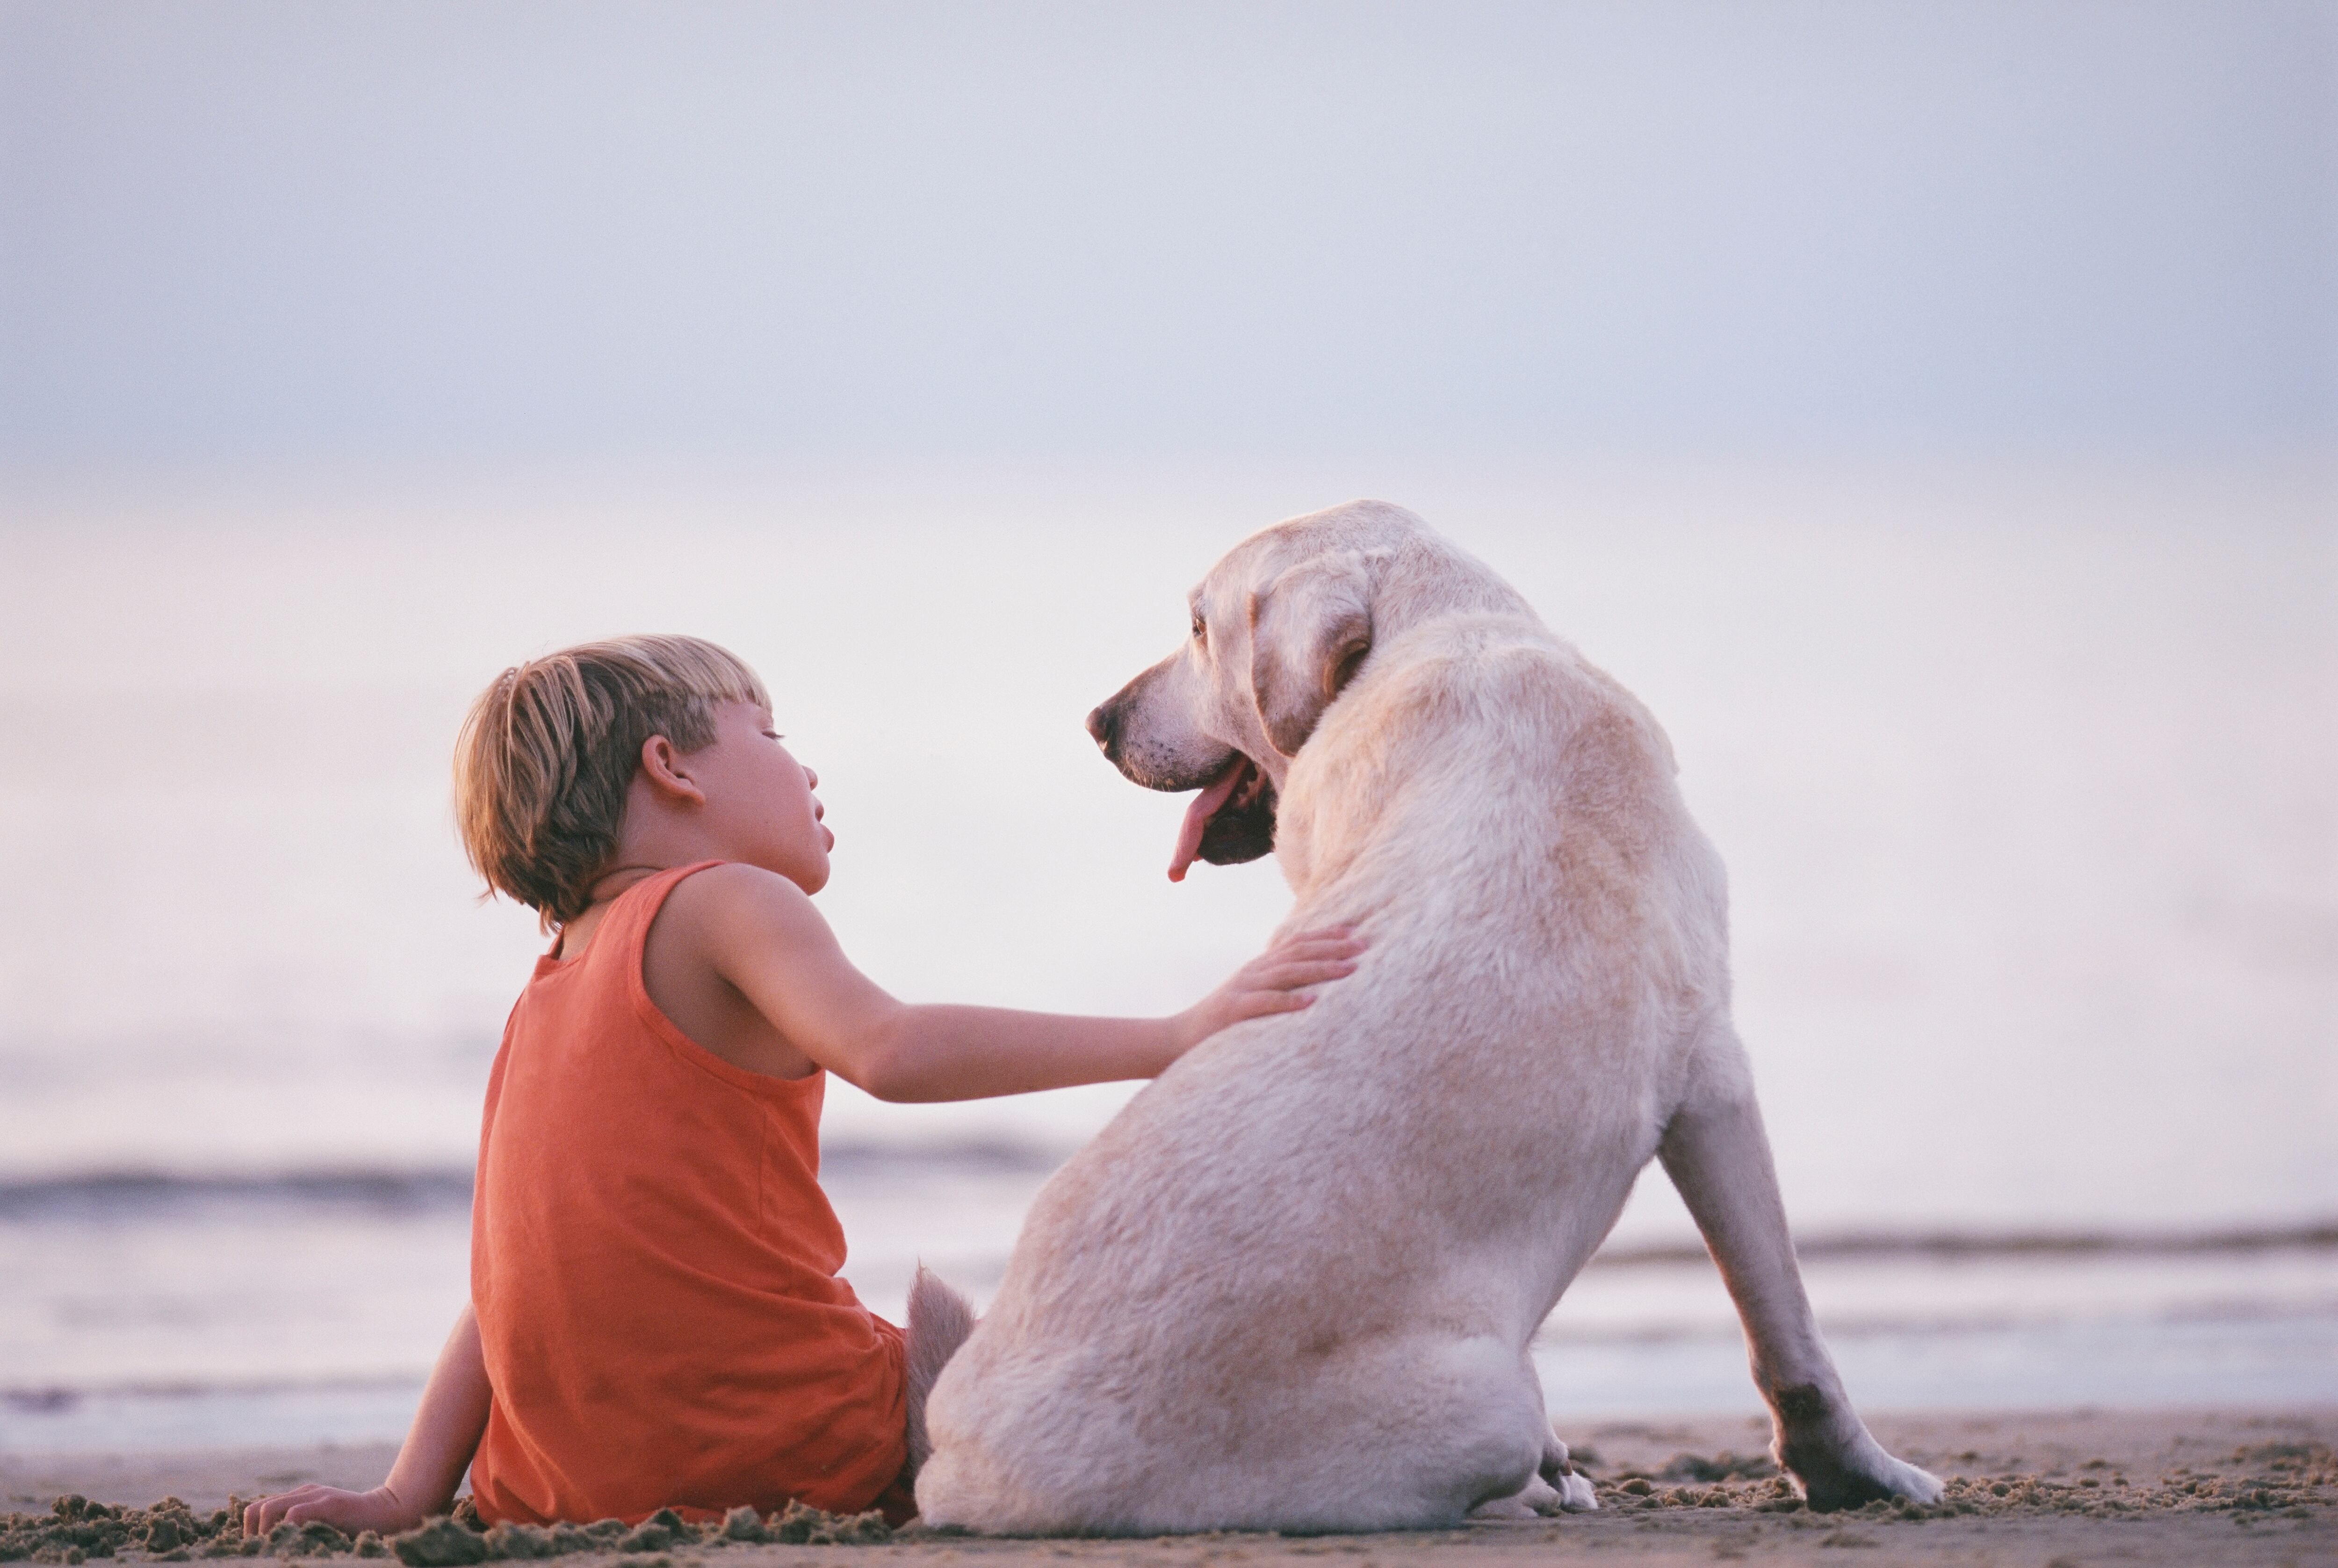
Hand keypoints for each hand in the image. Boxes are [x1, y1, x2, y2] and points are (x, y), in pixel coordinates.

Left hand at [243, 1484, 428, 1540]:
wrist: (391, 1512)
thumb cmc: (357, 1525)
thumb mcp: (323, 1525)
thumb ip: (303, 1527)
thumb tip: (275, 1547)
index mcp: (300, 1497)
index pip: (257, 1509)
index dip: (249, 1532)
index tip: (258, 1552)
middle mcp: (303, 1493)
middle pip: (257, 1509)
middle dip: (251, 1535)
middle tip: (262, 1554)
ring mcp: (316, 1496)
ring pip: (269, 1510)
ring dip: (265, 1535)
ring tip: (275, 1551)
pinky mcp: (329, 1504)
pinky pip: (294, 1515)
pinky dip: (286, 1531)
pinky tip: (293, 1546)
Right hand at [1176, 925, 1364, 1051]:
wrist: (1176, 1039)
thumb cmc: (1221, 1024)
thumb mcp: (1252, 997)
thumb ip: (1277, 987)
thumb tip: (1315, 986)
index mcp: (1260, 967)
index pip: (1297, 943)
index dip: (1327, 935)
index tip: (1357, 933)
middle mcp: (1254, 971)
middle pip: (1298, 951)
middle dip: (1333, 947)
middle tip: (1365, 946)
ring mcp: (1241, 988)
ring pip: (1286, 972)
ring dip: (1320, 969)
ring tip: (1348, 970)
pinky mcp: (1232, 1011)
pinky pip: (1263, 1003)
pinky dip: (1289, 1001)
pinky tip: (1312, 1001)